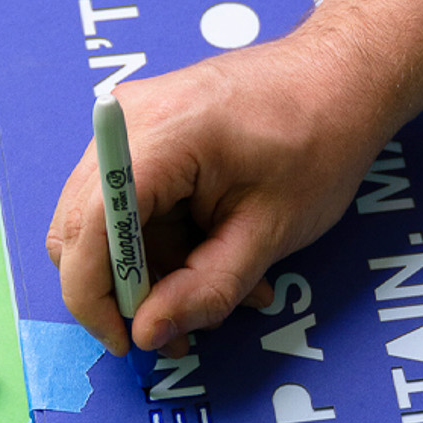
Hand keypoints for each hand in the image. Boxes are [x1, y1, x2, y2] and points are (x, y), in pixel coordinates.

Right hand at [46, 31, 391, 357]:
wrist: (340, 80)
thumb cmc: (319, 142)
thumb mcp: (269, 232)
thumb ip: (206, 288)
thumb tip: (147, 332)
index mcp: (161, 137)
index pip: (90, 230)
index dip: (95, 299)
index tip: (126, 342)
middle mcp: (128, 121)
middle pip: (82, 229)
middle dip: (126, 290)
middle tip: (177, 331)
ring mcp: (131, 122)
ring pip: (107, 223)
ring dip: (156, 270)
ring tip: (227, 293)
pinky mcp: (145, 132)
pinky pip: (132, 203)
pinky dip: (166, 241)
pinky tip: (219, 257)